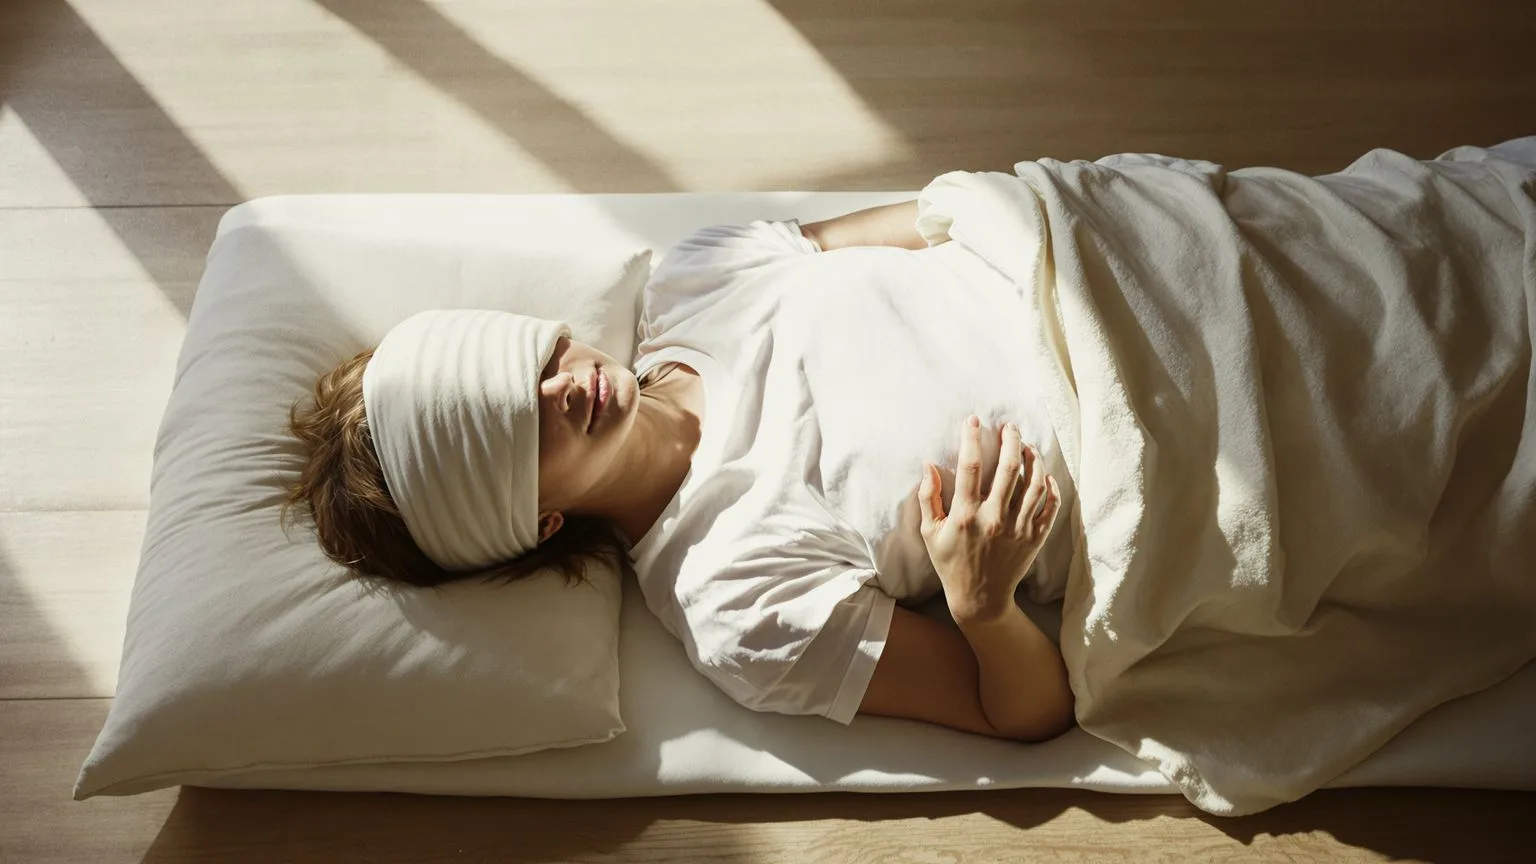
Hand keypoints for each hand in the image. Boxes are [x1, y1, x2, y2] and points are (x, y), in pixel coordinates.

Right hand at [918, 416, 1060, 624]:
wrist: (980, 599)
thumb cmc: (950, 563)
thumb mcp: (930, 533)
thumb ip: (928, 497)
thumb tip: (928, 464)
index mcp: (966, 516)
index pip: (971, 467)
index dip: (971, 439)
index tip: (973, 421)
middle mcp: (994, 519)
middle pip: (1008, 468)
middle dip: (1010, 440)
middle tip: (1009, 426)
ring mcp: (1018, 529)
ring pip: (1033, 483)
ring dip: (1032, 458)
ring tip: (1027, 445)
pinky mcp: (1035, 538)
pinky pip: (1049, 505)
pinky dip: (1049, 486)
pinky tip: (1042, 474)